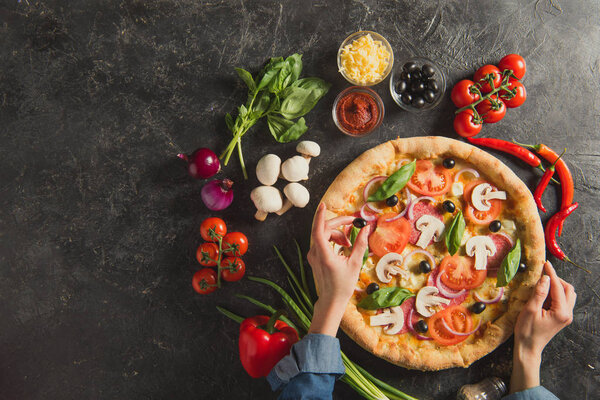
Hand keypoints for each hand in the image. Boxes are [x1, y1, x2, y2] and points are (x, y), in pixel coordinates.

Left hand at [306, 203, 369, 335]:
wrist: (331, 300)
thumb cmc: (343, 285)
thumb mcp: (355, 264)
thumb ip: (360, 244)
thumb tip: (367, 229)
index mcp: (324, 255)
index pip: (319, 230)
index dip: (320, 216)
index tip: (323, 205)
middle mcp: (315, 253)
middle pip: (324, 229)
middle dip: (339, 224)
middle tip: (353, 223)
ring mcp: (313, 255)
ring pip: (323, 235)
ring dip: (337, 234)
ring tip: (349, 244)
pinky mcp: (314, 257)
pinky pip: (322, 241)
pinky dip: (333, 240)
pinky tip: (343, 247)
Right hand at [510, 261, 575, 392]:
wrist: (528, 348)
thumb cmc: (527, 331)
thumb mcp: (530, 310)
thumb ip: (539, 293)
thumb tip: (545, 278)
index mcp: (561, 312)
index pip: (558, 287)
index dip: (552, 274)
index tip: (545, 264)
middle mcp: (567, 314)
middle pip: (568, 290)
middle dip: (557, 280)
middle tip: (544, 274)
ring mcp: (566, 317)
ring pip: (568, 295)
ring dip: (557, 287)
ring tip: (543, 284)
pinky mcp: (561, 318)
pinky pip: (563, 301)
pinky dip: (555, 294)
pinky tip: (544, 294)